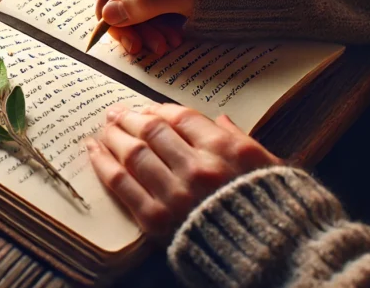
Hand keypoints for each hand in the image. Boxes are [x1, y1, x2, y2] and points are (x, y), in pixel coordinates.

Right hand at [79, 0, 193, 54]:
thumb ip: (146, 1)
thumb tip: (108, 14)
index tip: (107, 13)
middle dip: (121, 18)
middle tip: (135, 44)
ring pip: (127, 5)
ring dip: (139, 30)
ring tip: (162, 47)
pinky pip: (144, 14)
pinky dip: (152, 30)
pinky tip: (169, 41)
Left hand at [86, 103, 281, 237]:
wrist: (271, 260)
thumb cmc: (275, 213)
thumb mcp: (268, 167)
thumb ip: (241, 139)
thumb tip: (219, 119)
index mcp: (227, 150)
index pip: (181, 117)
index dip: (158, 109)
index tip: (146, 108)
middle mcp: (198, 167)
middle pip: (152, 131)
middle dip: (130, 118)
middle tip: (116, 112)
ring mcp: (175, 194)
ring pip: (133, 152)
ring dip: (113, 136)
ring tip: (104, 128)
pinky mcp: (157, 219)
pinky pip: (122, 184)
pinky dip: (103, 163)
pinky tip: (94, 151)